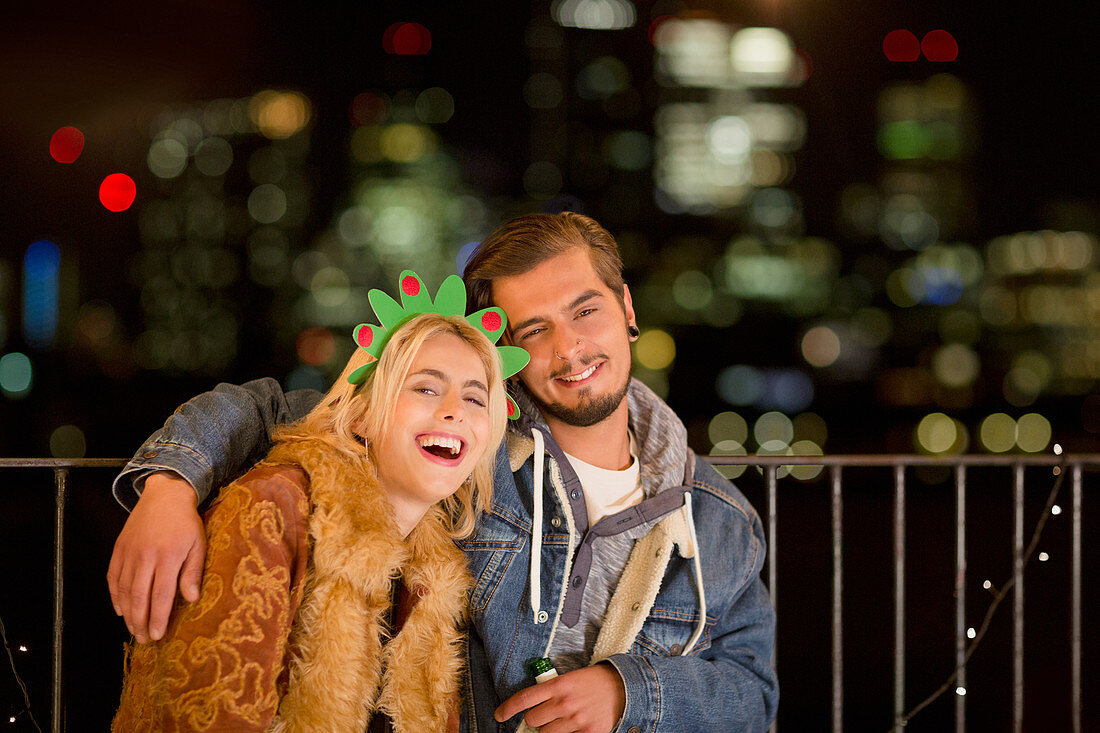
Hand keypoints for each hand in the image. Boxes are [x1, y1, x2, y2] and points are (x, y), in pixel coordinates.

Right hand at [106, 471, 204, 642]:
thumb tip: (191, 599)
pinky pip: (113, 577)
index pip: (161, 595)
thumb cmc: (186, 522)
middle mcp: (145, 557)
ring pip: (123, 590)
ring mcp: (129, 553)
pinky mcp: (119, 549)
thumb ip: (192, 572)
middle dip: (141, 622)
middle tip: (145, 640)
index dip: (158, 618)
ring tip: (134, 630)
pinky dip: (114, 596)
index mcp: (168, 556)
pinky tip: (120, 610)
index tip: (158, 635)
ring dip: (127, 614)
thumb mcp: (198, 544)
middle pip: (139, 597)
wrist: (165, 495)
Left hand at [494, 663, 625, 732]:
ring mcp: (576, 719)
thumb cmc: (592, 682)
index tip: (499, 714)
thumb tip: (532, 707)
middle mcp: (565, 702)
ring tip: (562, 721)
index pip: (525, 698)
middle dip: (535, 720)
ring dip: (550, 730)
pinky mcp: (587, 732)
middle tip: (545, 716)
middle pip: (533, 720)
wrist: (622, 687)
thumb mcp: (569, 678)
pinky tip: (573, 727)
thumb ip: (551, 691)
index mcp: (559, 685)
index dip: (508, 708)